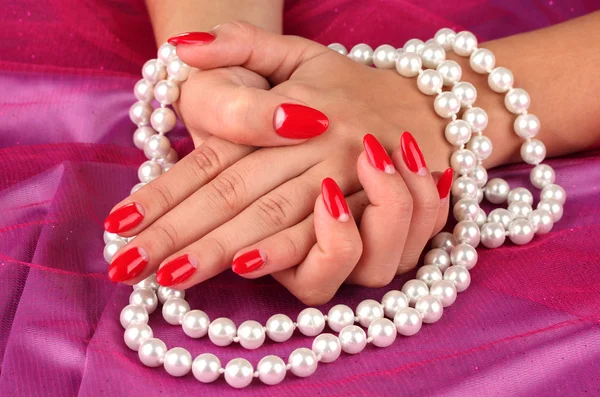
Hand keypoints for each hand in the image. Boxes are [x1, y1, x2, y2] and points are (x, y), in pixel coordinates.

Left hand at [105, 22, 452, 303]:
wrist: (429, 103)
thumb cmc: (349, 87)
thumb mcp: (299, 53)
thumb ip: (239, 45)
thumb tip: (181, 48)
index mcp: (283, 115)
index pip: (212, 158)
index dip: (164, 191)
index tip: (119, 221)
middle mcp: (310, 147)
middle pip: (232, 194)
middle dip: (176, 233)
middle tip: (125, 264)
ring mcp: (343, 180)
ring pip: (272, 220)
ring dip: (221, 249)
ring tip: (171, 276)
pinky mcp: (370, 212)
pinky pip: (328, 242)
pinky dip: (289, 254)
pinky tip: (250, 270)